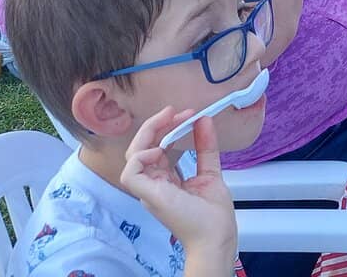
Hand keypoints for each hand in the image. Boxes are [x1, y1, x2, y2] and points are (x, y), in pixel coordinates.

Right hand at [121, 107, 237, 265]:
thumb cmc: (213, 213)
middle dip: (155, 124)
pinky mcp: (149, 195)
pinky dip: (141, 156)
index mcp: (166, 179)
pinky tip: (160, 149)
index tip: (185, 114)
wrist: (216, 235)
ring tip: (168, 120)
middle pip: (141, 147)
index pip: (156, 147)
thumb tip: (203, 119)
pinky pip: (130, 173)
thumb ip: (206, 147)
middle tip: (173, 111)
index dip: (166, 127)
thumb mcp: (210, 171)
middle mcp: (154, 183)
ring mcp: (150, 190)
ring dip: (148, 133)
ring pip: (132, 155)